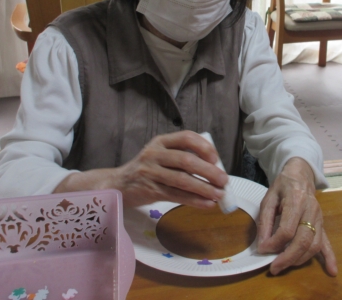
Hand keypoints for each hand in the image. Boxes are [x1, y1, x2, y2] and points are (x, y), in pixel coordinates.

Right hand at [54, 130, 228, 207]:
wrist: (118, 185)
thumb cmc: (148, 170)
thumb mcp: (161, 156)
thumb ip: (181, 158)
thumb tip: (214, 169)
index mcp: (161, 141)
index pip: (186, 137)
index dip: (203, 147)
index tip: (216, 158)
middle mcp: (155, 154)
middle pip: (186, 160)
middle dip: (208, 171)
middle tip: (224, 180)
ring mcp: (150, 172)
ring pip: (182, 180)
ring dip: (204, 188)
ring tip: (219, 194)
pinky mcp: (150, 190)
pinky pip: (176, 195)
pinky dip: (194, 200)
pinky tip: (207, 204)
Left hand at [256, 158, 337, 275]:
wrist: (301, 175)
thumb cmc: (283, 186)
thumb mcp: (269, 198)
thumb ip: (265, 221)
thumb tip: (263, 245)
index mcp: (296, 200)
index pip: (287, 229)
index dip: (274, 243)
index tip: (263, 250)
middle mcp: (311, 210)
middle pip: (302, 240)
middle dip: (288, 258)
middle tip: (274, 268)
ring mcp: (319, 218)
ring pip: (314, 244)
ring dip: (300, 259)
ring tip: (285, 265)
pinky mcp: (322, 224)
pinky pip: (327, 242)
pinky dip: (330, 257)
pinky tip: (332, 270)